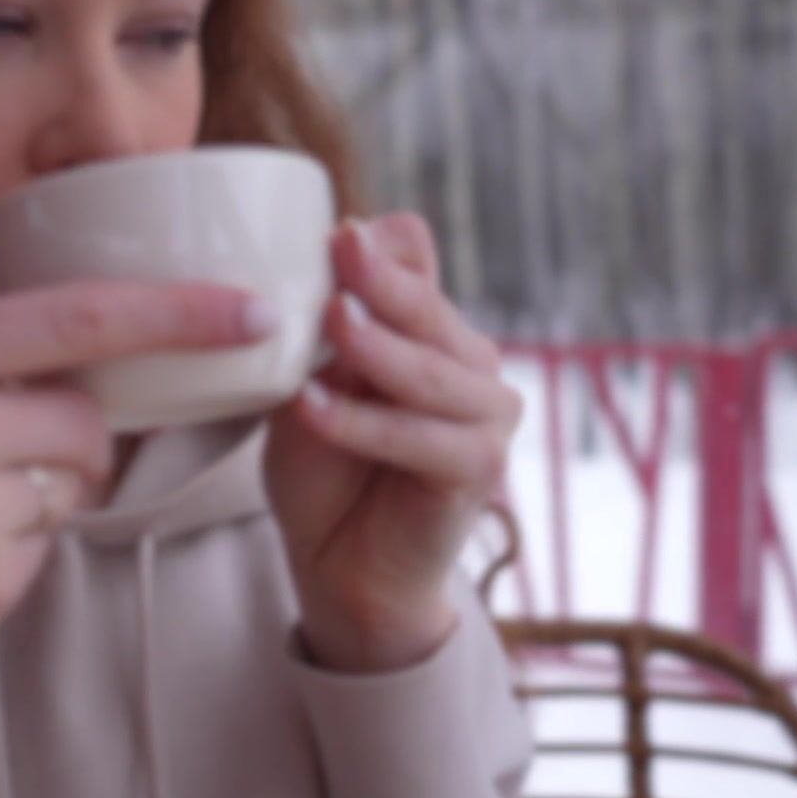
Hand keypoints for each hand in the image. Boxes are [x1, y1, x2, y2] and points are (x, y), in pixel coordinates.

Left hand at [264, 213, 521, 672]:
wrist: (340, 567)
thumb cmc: (324, 471)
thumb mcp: (310, 382)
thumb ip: (332, 325)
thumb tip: (353, 232)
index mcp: (433, 333)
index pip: (418, 271)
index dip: (381, 253)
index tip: (338, 230)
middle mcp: (472, 365)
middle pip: (431, 312)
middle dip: (381, 283)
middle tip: (341, 248)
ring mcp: (486, 416)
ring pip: (431, 372)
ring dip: (378, 348)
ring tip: (332, 321)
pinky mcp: (481, 468)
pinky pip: (419, 438)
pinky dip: (363, 423)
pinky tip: (312, 405)